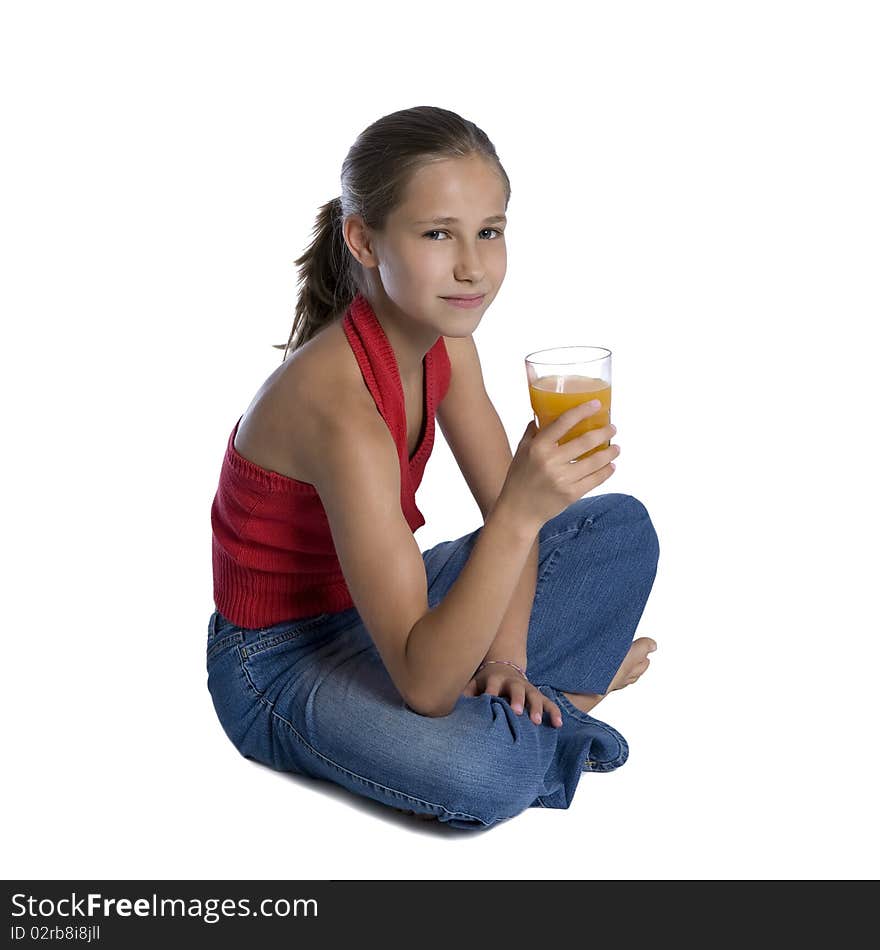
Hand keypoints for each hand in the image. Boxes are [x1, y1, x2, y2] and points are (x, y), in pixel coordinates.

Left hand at [462, 664, 562, 727]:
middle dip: (516, 700)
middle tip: (516, 711)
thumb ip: (465, 692)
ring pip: (534, 696)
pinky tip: (558, 724)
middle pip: (516, 690)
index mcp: (495, 680)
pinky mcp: (537, 694)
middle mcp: (513, 683)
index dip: (490, 693)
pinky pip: (549, 702)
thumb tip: (445, 704)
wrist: (504, 666)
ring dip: (536, 708)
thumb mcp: (474, 682)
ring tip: (536, 721)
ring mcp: (527, 688)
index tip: (488, 701)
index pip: (492, 686)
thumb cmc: (485, 681)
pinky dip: (554, 712)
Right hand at [498, 401, 619, 530]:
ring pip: (594, 461)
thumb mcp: (521, 452)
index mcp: (538, 447)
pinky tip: (611, 466)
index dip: (582, 411)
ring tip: (616, 448)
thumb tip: (542, 415)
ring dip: (609, 453)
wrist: (518, 511)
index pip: (564, 422)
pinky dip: (606, 472)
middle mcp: (550, 462)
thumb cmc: (519, 479)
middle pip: (585, 441)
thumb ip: (533, 433)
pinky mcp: (571, 494)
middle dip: (604, 432)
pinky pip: (595, 480)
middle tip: (612, 428)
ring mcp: (562, 479)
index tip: (596, 404)